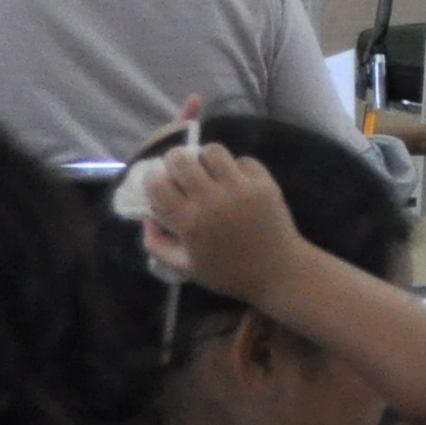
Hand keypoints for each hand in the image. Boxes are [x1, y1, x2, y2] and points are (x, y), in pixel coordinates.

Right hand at [137, 141, 312, 301]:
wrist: (278, 271)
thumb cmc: (227, 273)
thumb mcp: (184, 266)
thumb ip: (157, 243)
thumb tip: (147, 215)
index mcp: (189, 223)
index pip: (157, 184)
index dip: (153, 181)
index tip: (158, 185)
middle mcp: (213, 201)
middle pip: (181, 159)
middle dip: (175, 162)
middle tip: (180, 173)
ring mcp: (241, 189)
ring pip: (213, 151)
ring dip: (205, 158)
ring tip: (208, 172)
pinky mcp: (264, 183)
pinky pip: (243, 159)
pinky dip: (235, 167)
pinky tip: (235, 181)